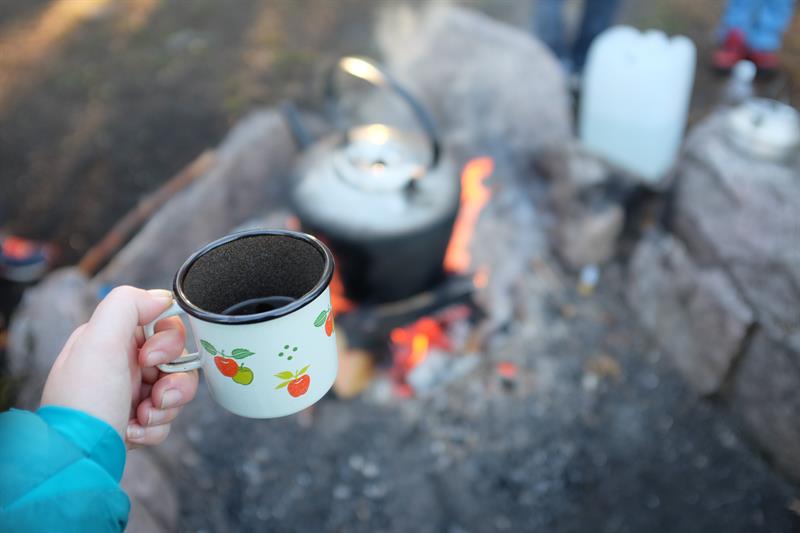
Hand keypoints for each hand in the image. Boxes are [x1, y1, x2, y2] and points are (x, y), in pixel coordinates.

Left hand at [41, 286, 198, 446]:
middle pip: (177, 359)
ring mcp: (131, 394)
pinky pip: (168, 417)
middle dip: (174, 379)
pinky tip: (133, 431)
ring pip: (177, 389)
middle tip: (156, 395)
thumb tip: (161, 298)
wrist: (78, 459)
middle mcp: (122, 364)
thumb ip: (128, 304)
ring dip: (167, 406)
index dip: (168, 341)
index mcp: (111, 339)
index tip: (151, 358)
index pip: (162, 323)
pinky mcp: (139, 421)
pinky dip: (156, 428)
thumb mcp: (98, 342)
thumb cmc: (84, 402)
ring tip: (143, 418)